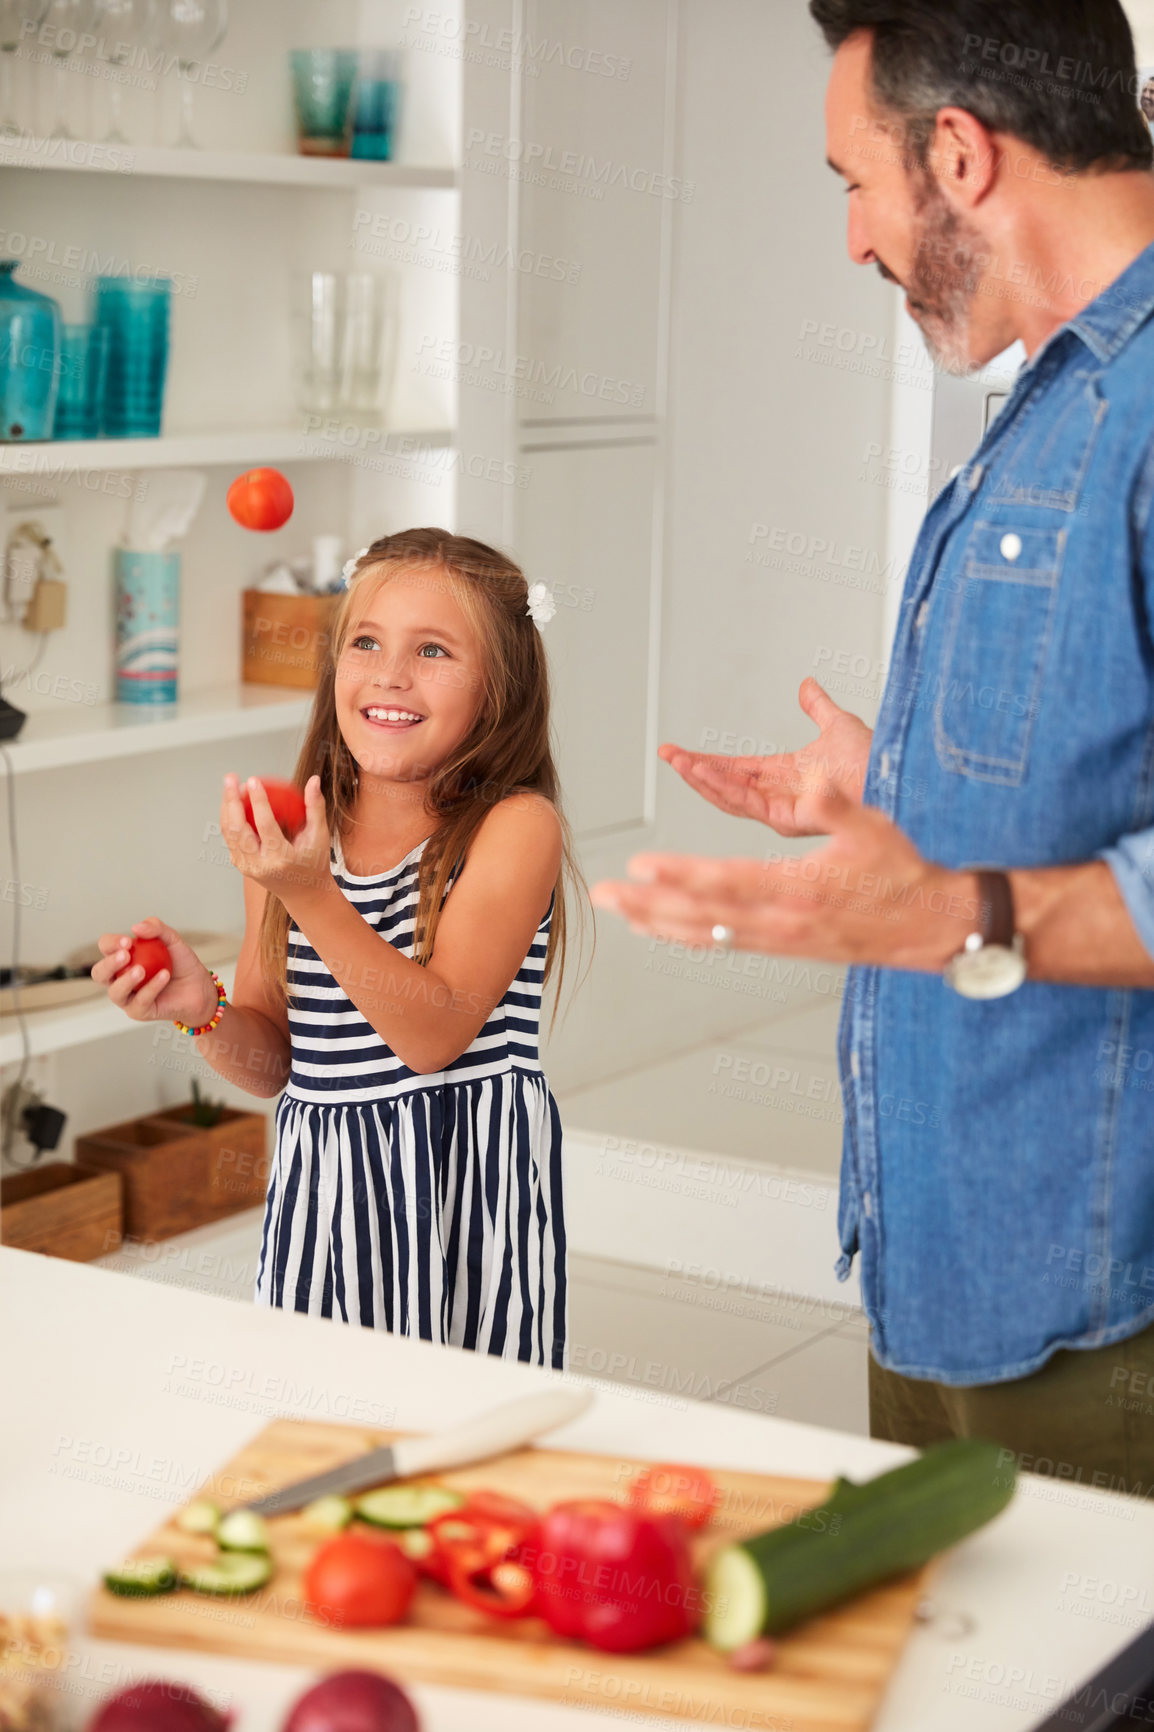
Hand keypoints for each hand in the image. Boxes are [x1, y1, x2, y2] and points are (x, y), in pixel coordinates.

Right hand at [91, 916, 218, 1024]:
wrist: (200, 987)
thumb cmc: (181, 964)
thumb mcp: (172, 940)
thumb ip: (156, 928)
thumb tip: (136, 927)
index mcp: (122, 958)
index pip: (106, 947)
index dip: (111, 943)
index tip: (127, 941)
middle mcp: (119, 978)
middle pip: (99, 973)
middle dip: (109, 964)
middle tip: (126, 955)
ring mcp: (128, 997)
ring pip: (115, 992)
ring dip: (126, 980)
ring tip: (141, 970)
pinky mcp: (139, 1012)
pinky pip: (140, 1001)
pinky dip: (152, 987)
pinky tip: (164, 976)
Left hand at [220, 773, 331, 905]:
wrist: (304, 894)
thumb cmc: (314, 863)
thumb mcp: (320, 836)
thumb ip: (315, 807)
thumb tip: (313, 779)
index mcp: (282, 859)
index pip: (265, 826)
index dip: (258, 801)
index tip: (254, 780)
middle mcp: (260, 865)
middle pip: (238, 829)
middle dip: (231, 800)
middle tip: (232, 778)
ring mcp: (247, 867)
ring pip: (229, 833)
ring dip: (226, 806)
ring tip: (230, 785)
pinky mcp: (241, 865)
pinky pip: (231, 838)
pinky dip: (229, 818)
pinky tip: (233, 801)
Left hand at [590, 789, 980, 971]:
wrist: (927, 927)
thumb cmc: (901, 872)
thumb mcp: (875, 828)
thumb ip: (838, 806)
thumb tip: (815, 782)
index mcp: (797, 888)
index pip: (725, 881)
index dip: (679, 875)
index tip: (639, 866)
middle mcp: (780, 920)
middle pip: (700, 914)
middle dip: (646, 904)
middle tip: (602, 895)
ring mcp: (777, 939)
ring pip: (704, 933)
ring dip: (655, 922)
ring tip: (617, 911)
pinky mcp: (780, 946)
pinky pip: (721, 943)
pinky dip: (684, 936)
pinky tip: (658, 929)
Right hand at [659, 678, 872, 836]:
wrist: (898, 774)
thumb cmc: (878, 760)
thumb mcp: (839, 725)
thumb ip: (818, 708)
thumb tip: (806, 686)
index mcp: (786, 777)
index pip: (735, 770)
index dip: (705, 760)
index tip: (676, 752)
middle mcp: (781, 797)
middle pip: (726, 786)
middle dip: (694, 771)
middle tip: (667, 755)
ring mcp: (783, 811)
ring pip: (732, 798)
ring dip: (702, 779)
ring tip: (678, 762)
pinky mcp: (790, 819)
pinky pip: (749, 804)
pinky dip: (724, 788)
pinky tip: (705, 773)